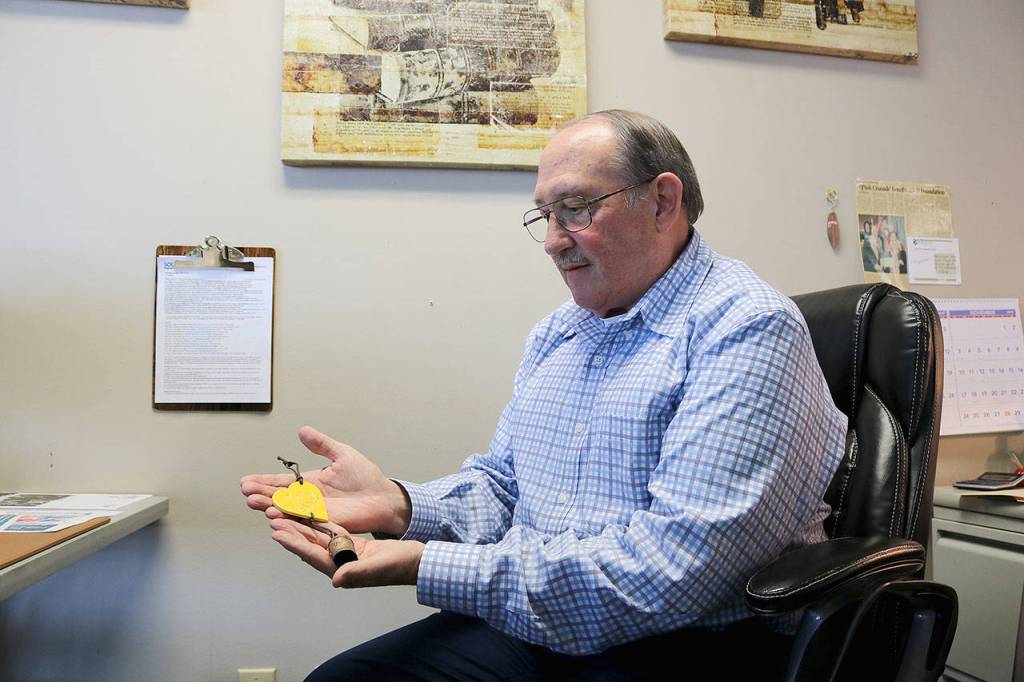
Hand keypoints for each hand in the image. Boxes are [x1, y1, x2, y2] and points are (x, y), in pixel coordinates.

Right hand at [240, 426, 411, 536]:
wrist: (383, 497)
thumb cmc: (366, 477)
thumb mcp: (342, 454)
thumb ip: (322, 445)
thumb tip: (302, 430)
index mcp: (309, 482)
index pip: (281, 482)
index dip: (263, 481)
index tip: (246, 480)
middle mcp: (307, 498)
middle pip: (278, 497)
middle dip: (261, 494)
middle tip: (246, 491)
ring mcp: (314, 512)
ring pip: (286, 510)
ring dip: (270, 506)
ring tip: (255, 502)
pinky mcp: (324, 522)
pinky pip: (302, 521)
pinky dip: (288, 519)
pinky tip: (275, 515)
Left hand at [269, 514, 424, 587]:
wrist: (417, 561)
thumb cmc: (401, 566)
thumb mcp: (378, 568)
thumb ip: (357, 573)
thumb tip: (336, 579)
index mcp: (342, 570)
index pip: (313, 555)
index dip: (295, 544)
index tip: (277, 532)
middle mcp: (340, 563)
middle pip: (311, 545)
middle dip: (292, 532)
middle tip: (274, 518)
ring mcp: (346, 553)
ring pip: (319, 537)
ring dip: (303, 526)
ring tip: (285, 514)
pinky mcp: (354, 545)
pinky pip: (333, 532)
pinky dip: (321, 523)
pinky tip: (310, 514)